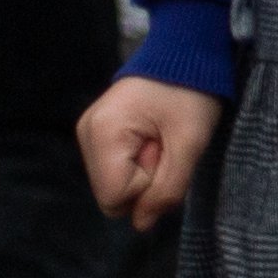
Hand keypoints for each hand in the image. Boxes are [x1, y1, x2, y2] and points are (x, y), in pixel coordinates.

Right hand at [82, 76, 224, 230]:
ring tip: (162, 136)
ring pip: (115, 182)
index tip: (165, 151)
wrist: (187, 52)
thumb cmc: (192, 92)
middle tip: (166, 143)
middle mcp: (86, 133)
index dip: (148, 186)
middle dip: (146, 178)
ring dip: (145, 169)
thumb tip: (141, 226)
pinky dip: (139, 158)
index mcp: (102, 133)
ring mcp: (89, 131)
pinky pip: (116, 166)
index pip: (116, 199)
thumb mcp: (190, 143)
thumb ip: (166, 189)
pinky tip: (154, 134)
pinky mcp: (98, 131)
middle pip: (112, 194)